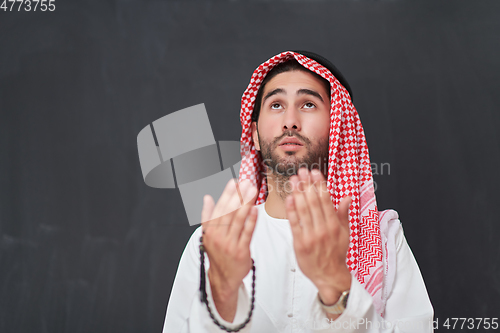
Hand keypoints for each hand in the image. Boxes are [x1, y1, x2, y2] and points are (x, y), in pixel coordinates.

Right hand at [201, 179, 257, 321]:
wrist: (223, 278)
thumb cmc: (218, 254)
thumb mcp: (208, 235)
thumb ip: (208, 216)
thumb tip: (207, 198)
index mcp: (210, 231)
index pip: (219, 208)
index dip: (227, 194)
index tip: (234, 182)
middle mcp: (218, 236)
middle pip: (229, 212)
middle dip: (238, 196)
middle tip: (246, 182)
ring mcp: (229, 244)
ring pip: (238, 220)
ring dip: (246, 204)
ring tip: (252, 192)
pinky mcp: (241, 251)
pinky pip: (246, 233)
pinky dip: (251, 221)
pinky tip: (255, 210)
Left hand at [285, 168, 351, 305]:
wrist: (329, 275)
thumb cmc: (336, 253)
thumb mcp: (345, 233)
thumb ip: (343, 214)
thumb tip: (346, 197)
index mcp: (334, 225)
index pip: (326, 200)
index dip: (319, 184)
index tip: (314, 172)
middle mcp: (323, 228)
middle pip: (313, 201)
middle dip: (307, 184)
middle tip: (302, 170)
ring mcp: (311, 236)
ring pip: (303, 210)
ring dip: (298, 193)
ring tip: (293, 179)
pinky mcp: (300, 243)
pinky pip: (294, 224)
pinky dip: (291, 210)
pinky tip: (289, 198)